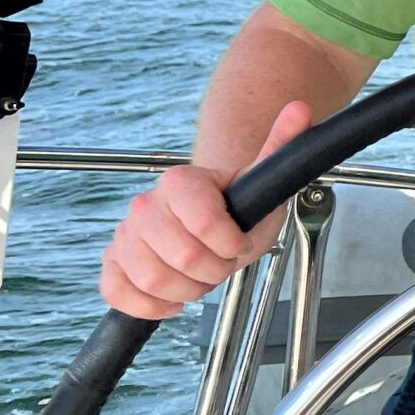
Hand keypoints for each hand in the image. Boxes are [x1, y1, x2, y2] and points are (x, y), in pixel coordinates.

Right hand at [98, 101, 315, 318]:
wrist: (208, 214)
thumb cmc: (238, 202)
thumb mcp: (263, 180)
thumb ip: (282, 146)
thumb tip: (300, 109)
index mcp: (180, 182)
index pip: (206, 226)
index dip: (231, 244)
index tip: (239, 241)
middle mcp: (145, 205)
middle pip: (182, 257)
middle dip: (214, 270)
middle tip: (222, 262)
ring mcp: (126, 234)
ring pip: (152, 279)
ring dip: (187, 289)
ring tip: (201, 277)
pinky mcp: (113, 262)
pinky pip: (117, 292)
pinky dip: (147, 305)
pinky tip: (172, 300)